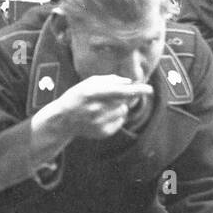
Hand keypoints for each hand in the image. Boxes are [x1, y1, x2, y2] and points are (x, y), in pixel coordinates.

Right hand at [31, 74, 152, 154]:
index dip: (136, 90)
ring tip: (104, 107)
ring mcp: (99, 122)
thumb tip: (128, 82)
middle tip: (113, 96)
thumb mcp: (87, 83)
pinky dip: (116, 116)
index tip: (149, 89)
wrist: (63, 120)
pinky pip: (120, 121)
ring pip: (123, 110)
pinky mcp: (103, 132)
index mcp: (91, 93)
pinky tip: (103, 116)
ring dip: (119, 106)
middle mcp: (95, 109)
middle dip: (124, 96)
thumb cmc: (77, 97)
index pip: (119, 91)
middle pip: (123, 100)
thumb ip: (108, 80)